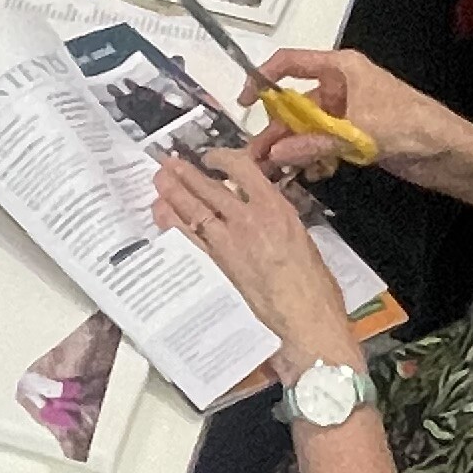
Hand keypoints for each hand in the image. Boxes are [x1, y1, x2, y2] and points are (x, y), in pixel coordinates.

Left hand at [151, 138, 355, 367]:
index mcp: (275, 207)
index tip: (211, 157)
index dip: (221, 157)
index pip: (242, 169)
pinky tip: (162, 213)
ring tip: (159, 180)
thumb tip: (258, 208)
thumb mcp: (300, 234)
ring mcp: (229, 242)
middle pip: (209, 188)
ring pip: (194, 210)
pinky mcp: (217, 264)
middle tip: (167, 163)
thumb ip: (276, 216)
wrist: (304, 316)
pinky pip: (189, 237)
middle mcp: (248, 218)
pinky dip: (173, 223)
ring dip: (173, 193)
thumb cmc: (313, 281)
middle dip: (186, 174)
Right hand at [253, 47, 464, 188]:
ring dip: (294, 149)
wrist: (449, 153)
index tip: (244, 103)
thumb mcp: (359, 132)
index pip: (291, 63)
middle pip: (295, 104)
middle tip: (257, 159)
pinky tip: (313, 175)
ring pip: (307, 128)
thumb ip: (315, 142)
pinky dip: (315, 158)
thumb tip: (274, 152)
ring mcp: (347, 112)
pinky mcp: (355, 136)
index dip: (263, 78)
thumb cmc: (410, 126)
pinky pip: (323, 144)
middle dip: (277, 131)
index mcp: (341, 68)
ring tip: (277, 173)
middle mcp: (340, 86)